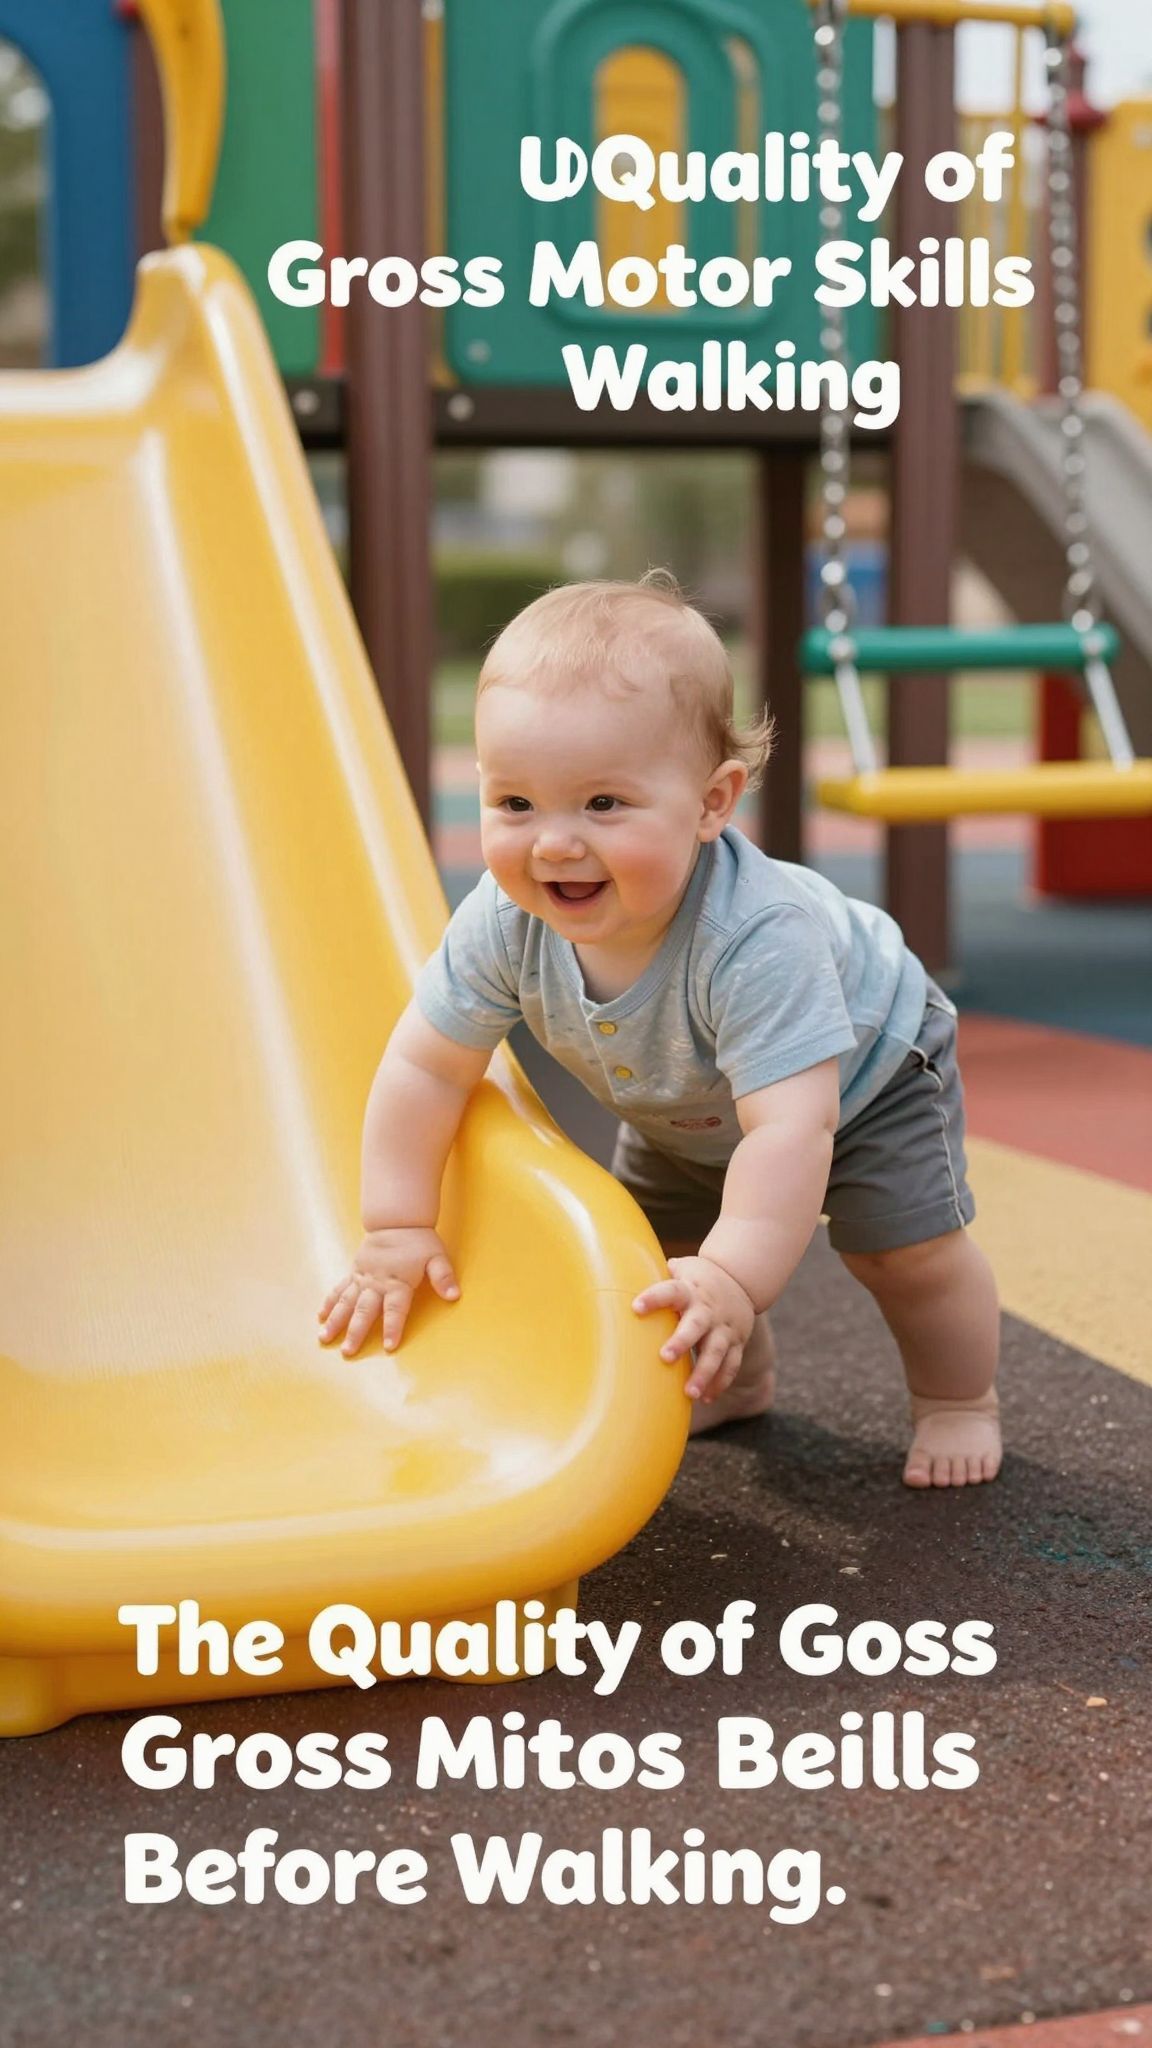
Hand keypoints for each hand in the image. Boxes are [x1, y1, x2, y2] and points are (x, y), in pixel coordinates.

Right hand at [318, 1228, 459, 1357]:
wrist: (396, 1221)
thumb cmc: (418, 1242)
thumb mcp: (437, 1258)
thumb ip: (444, 1277)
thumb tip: (454, 1295)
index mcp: (398, 1282)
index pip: (396, 1309)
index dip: (393, 1327)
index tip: (389, 1346)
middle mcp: (376, 1283)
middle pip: (364, 1310)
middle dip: (356, 1332)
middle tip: (347, 1352)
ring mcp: (362, 1278)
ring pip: (346, 1302)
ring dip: (335, 1321)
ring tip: (324, 1338)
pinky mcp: (354, 1273)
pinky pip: (339, 1289)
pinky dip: (329, 1303)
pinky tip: (321, 1317)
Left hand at [632, 1255, 755, 1403]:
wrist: (741, 1279)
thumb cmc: (696, 1279)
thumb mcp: (681, 1270)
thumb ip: (656, 1276)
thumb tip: (615, 1275)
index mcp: (689, 1291)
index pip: (670, 1291)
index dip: (654, 1298)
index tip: (636, 1307)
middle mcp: (707, 1310)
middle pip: (696, 1325)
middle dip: (681, 1342)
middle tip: (664, 1357)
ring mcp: (724, 1327)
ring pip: (716, 1351)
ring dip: (704, 1373)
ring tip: (690, 1393)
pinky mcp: (736, 1341)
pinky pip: (731, 1363)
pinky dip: (721, 1381)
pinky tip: (707, 1397)